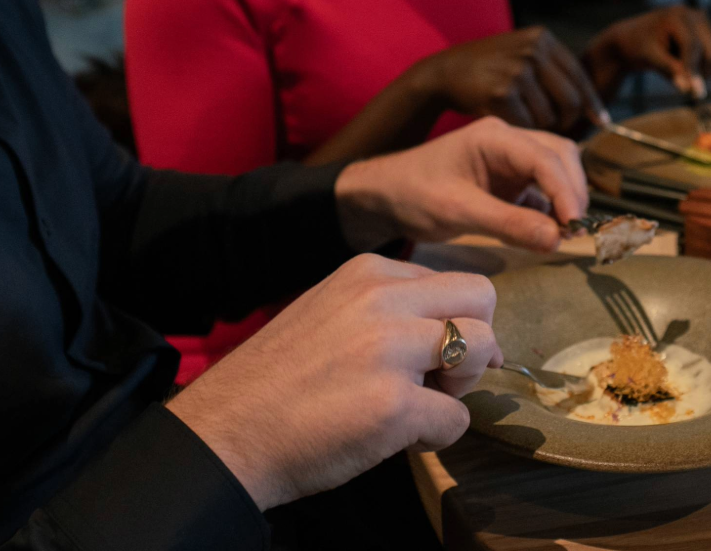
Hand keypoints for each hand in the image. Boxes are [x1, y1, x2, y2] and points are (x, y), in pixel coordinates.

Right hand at [168, 254, 499, 509]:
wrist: (227, 430)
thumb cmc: (279, 379)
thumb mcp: (331, 311)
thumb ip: (385, 308)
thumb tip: (450, 328)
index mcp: (368, 273)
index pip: (453, 280)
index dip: (453, 320)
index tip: (430, 352)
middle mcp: (382, 299)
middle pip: (482, 298)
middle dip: (477, 340)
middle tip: (441, 377)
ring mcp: (390, 350)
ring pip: (483, 348)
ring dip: (460, 387)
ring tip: (416, 405)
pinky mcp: (394, 405)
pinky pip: (457, 418)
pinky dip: (436, 435)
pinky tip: (394, 438)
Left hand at [334, 116, 587, 251]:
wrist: (385, 196)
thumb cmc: (413, 194)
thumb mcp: (458, 211)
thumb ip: (508, 223)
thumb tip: (557, 239)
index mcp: (494, 136)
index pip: (544, 157)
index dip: (566, 191)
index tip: (576, 225)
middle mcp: (508, 141)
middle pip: (560, 156)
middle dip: (573, 191)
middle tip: (576, 231)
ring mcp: (510, 159)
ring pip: (556, 171)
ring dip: (566, 199)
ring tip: (567, 234)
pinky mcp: (509, 181)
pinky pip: (542, 190)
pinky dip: (552, 209)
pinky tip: (550, 232)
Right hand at [415, 26, 605, 133]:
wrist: (443, 72)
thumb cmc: (488, 69)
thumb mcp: (522, 53)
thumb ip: (553, 70)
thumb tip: (593, 106)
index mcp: (542, 39)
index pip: (580, 74)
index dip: (591, 101)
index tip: (601, 120)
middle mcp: (533, 51)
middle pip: (570, 100)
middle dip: (566, 120)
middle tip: (555, 128)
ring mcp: (517, 71)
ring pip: (549, 117)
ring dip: (539, 126)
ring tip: (520, 116)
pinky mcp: (501, 94)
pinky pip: (527, 125)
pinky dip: (521, 130)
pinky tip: (507, 121)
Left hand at [582, 4, 710, 99]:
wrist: (633, 38)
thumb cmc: (637, 47)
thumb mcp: (649, 57)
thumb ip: (670, 70)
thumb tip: (688, 88)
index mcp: (676, 16)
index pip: (691, 45)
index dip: (693, 69)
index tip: (694, 92)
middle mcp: (694, 15)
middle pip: (710, 52)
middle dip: (700, 72)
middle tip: (687, 90)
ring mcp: (703, 23)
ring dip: (700, 71)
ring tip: (673, 66)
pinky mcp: (707, 32)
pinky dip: (700, 67)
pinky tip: (679, 61)